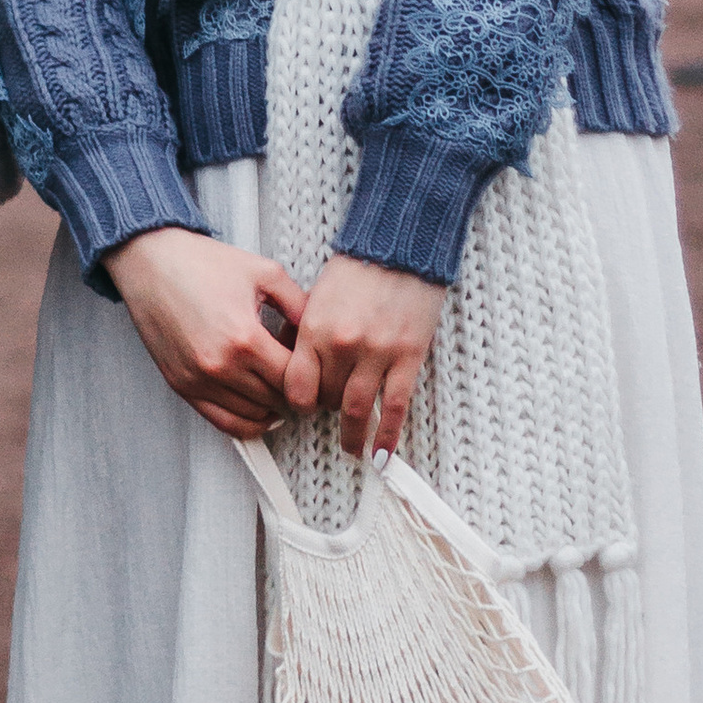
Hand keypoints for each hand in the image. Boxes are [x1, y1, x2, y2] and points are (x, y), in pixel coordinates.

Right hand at [107, 228, 311, 439]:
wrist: (150, 262)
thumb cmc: (200, 263)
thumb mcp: (264, 272)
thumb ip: (299, 304)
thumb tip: (320, 332)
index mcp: (245, 338)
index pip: (294, 379)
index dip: (313, 376)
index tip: (316, 368)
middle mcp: (220, 365)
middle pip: (276, 400)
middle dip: (294, 390)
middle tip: (301, 376)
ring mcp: (198, 380)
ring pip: (253, 415)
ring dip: (272, 406)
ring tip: (279, 387)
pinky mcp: (181, 385)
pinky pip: (222, 422)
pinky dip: (246, 423)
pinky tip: (260, 411)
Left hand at [281, 255, 446, 458]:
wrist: (400, 247)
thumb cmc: (357, 268)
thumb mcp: (316, 297)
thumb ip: (305, 333)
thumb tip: (294, 364)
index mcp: (314, 328)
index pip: (296, 386)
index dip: (298, 402)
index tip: (303, 406)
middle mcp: (342, 345)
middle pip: (327, 399)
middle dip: (328, 409)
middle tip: (332, 412)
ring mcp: (377, 353)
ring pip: (358, 409)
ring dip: (354, 435)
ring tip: (353, 450)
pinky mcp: (408, 356)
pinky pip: (395, 406)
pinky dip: (388, 435)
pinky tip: (382, 455)